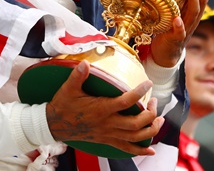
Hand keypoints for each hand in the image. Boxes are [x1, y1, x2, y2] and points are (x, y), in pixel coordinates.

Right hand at [46, 60, 164, 155]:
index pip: (126, 102)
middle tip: (154, 102)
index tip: (148, 83)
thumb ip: (78, 76)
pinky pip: (126, 149)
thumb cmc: (63, 105)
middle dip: (150, 114)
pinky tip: (151, 150)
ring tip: (159, 120)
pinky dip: (140, 150)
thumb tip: (85, 63)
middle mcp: (107, 124)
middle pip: (136, 123)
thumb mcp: (68, 88)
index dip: (139, 92)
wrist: (54, 125)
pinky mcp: (106, 140)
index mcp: (101, 109)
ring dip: (151, 130)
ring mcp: (108, 134)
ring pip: (135, 137)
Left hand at [149, 0, 210, 67]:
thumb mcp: (176, 10)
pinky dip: (179, 25)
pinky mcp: (176, 39)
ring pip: (193, 13)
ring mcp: (186, 29)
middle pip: (201, 0)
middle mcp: (192, 19)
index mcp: (193, 11)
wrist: (166, 53)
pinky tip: (177, 19)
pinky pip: (180, 32)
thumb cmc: (170, 29)